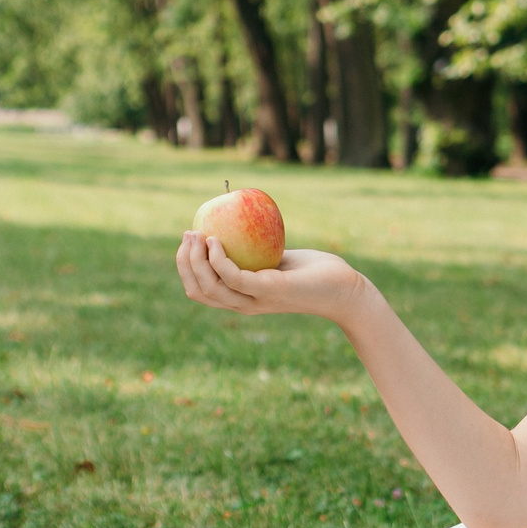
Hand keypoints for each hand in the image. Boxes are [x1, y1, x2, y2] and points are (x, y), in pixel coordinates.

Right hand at [176, 233, 367, 322]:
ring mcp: (254, 300)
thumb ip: (256, 251)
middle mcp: (243, 304)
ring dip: (195, 259)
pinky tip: (216, 239)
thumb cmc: (312, 272)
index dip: (185, 267)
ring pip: (209, 286)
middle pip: (197, 290)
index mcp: (241, 299)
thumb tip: (235, 223)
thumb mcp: (277, 259)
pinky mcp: (267, 291)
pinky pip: (232, 277)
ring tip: (197, 234)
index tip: (188, 239)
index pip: (200, 291)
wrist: (343, 288)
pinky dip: (217, 259)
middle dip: (184, 262)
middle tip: (188, 233)